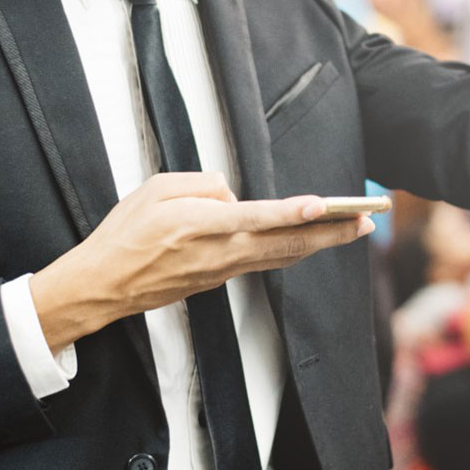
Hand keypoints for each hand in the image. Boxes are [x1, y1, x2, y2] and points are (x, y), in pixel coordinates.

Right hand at [30, 172, 371, 351]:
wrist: (103, 285)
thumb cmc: (125, 232)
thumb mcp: (156, 189)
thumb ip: (201, 185)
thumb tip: (233, 194)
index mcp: (201, 227)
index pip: (256, 217)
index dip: (292, 213)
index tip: (323, 206)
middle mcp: (219, 253)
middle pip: (286, 243)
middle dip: (330, 232)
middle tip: (366, 219)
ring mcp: (223, 271)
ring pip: (282, 256)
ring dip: (321, 243)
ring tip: (353, 229)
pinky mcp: (220, 279)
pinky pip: (266, 263)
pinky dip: (294, 252)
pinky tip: (312, 243)